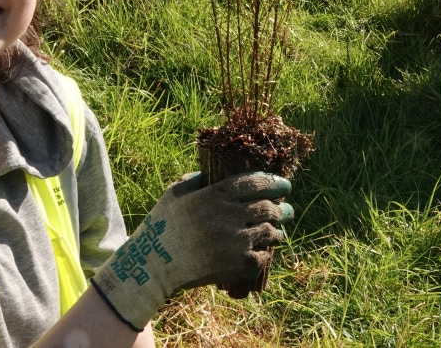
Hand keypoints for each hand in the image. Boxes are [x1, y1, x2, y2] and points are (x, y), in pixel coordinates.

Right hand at [90, 171, 292, 328]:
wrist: (152, 265)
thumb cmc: (162, 225)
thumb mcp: (175, 193)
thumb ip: (198, 179)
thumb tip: (214, 174)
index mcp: (216, 194)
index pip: (256, 182)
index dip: (274, 183)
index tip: (285, 186)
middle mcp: (229, 215)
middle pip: (268, 208)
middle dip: (282, 209)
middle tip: (287, 211)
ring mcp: (234, 240)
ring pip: (269, 232)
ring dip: (275, 232)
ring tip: (277, 233)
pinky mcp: (235, 264)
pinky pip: (261, 257)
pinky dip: (263, 255)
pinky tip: (262, 253)